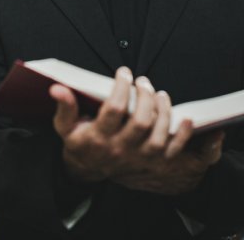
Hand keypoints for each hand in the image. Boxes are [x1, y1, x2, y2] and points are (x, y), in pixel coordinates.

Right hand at [50, 67, 222, 193]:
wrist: (88, 170)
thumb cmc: (79, 142)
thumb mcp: (65, 126)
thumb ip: (64, 107)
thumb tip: (57, 88)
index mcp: (99, 138)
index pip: (113, 110)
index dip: (121, 88)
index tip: (123, 72)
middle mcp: (120, 149)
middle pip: (140, 122)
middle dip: (145, 97)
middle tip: (143, 81)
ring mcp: (138, 158)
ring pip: (158, 135)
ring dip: (163, 111)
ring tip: (159, 93)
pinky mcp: (151, 162)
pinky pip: (173, 150)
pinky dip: (183, 135)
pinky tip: (186, 118)